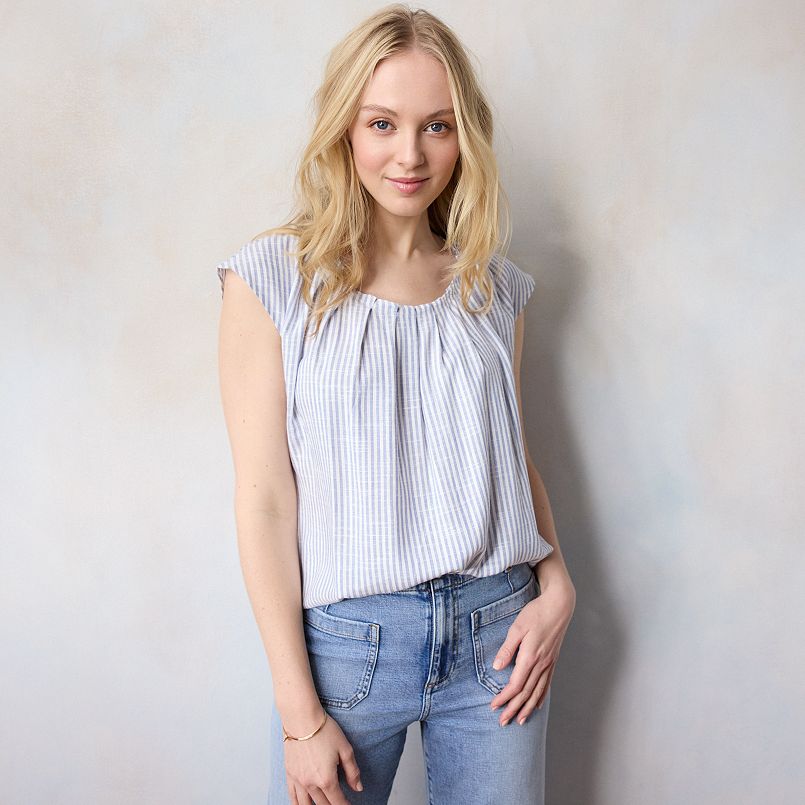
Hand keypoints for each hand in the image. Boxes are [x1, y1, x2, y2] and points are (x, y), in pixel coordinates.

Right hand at [284, 710, 363, 803]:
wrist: (301, 718)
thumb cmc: (324, 730)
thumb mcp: (345, 748)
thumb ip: (353, 771)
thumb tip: (358, 788)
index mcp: (327, 779)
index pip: (338, 802)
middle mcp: (311, 783)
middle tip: (339, 802)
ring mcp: (299, 780)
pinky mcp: (290, 774)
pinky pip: (293, 797)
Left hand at [489, 576, 575, 726]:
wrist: (559, 605)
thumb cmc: (536, 613)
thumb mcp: (517, 627)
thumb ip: (507, 648)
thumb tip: (497, 667)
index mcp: (530, 657)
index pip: (515, 685)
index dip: (504, 698)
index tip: (493, 706)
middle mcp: (541, 664)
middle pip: (526, 693)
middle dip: (513, 708)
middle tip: (502, 722)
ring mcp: (549, 663)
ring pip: (538, 692)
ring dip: (527, 708)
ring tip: (519, 720)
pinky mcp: (553, 660)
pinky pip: (547, 684)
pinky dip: (541, 697)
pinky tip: (537, 705)